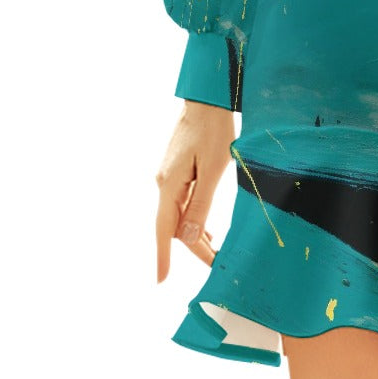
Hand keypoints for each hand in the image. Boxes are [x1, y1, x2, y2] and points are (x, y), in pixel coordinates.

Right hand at [155, 99, 235, 281]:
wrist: (208, 99)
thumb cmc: (214, 130)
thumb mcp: (213, 169)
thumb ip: (201, 204)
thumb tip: (188, 237)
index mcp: (170, 185)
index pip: (165, 229)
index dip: (164, 256)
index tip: (161, 280)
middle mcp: (164, 182)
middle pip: (174, 224)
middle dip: (193, 246)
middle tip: (216, 262)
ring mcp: (169, 175)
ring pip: (179, 213)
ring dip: (195, 232)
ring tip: (215, 250)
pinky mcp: (177, 169)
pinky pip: (182, 201)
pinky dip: (194, 216)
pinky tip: (206, 227)